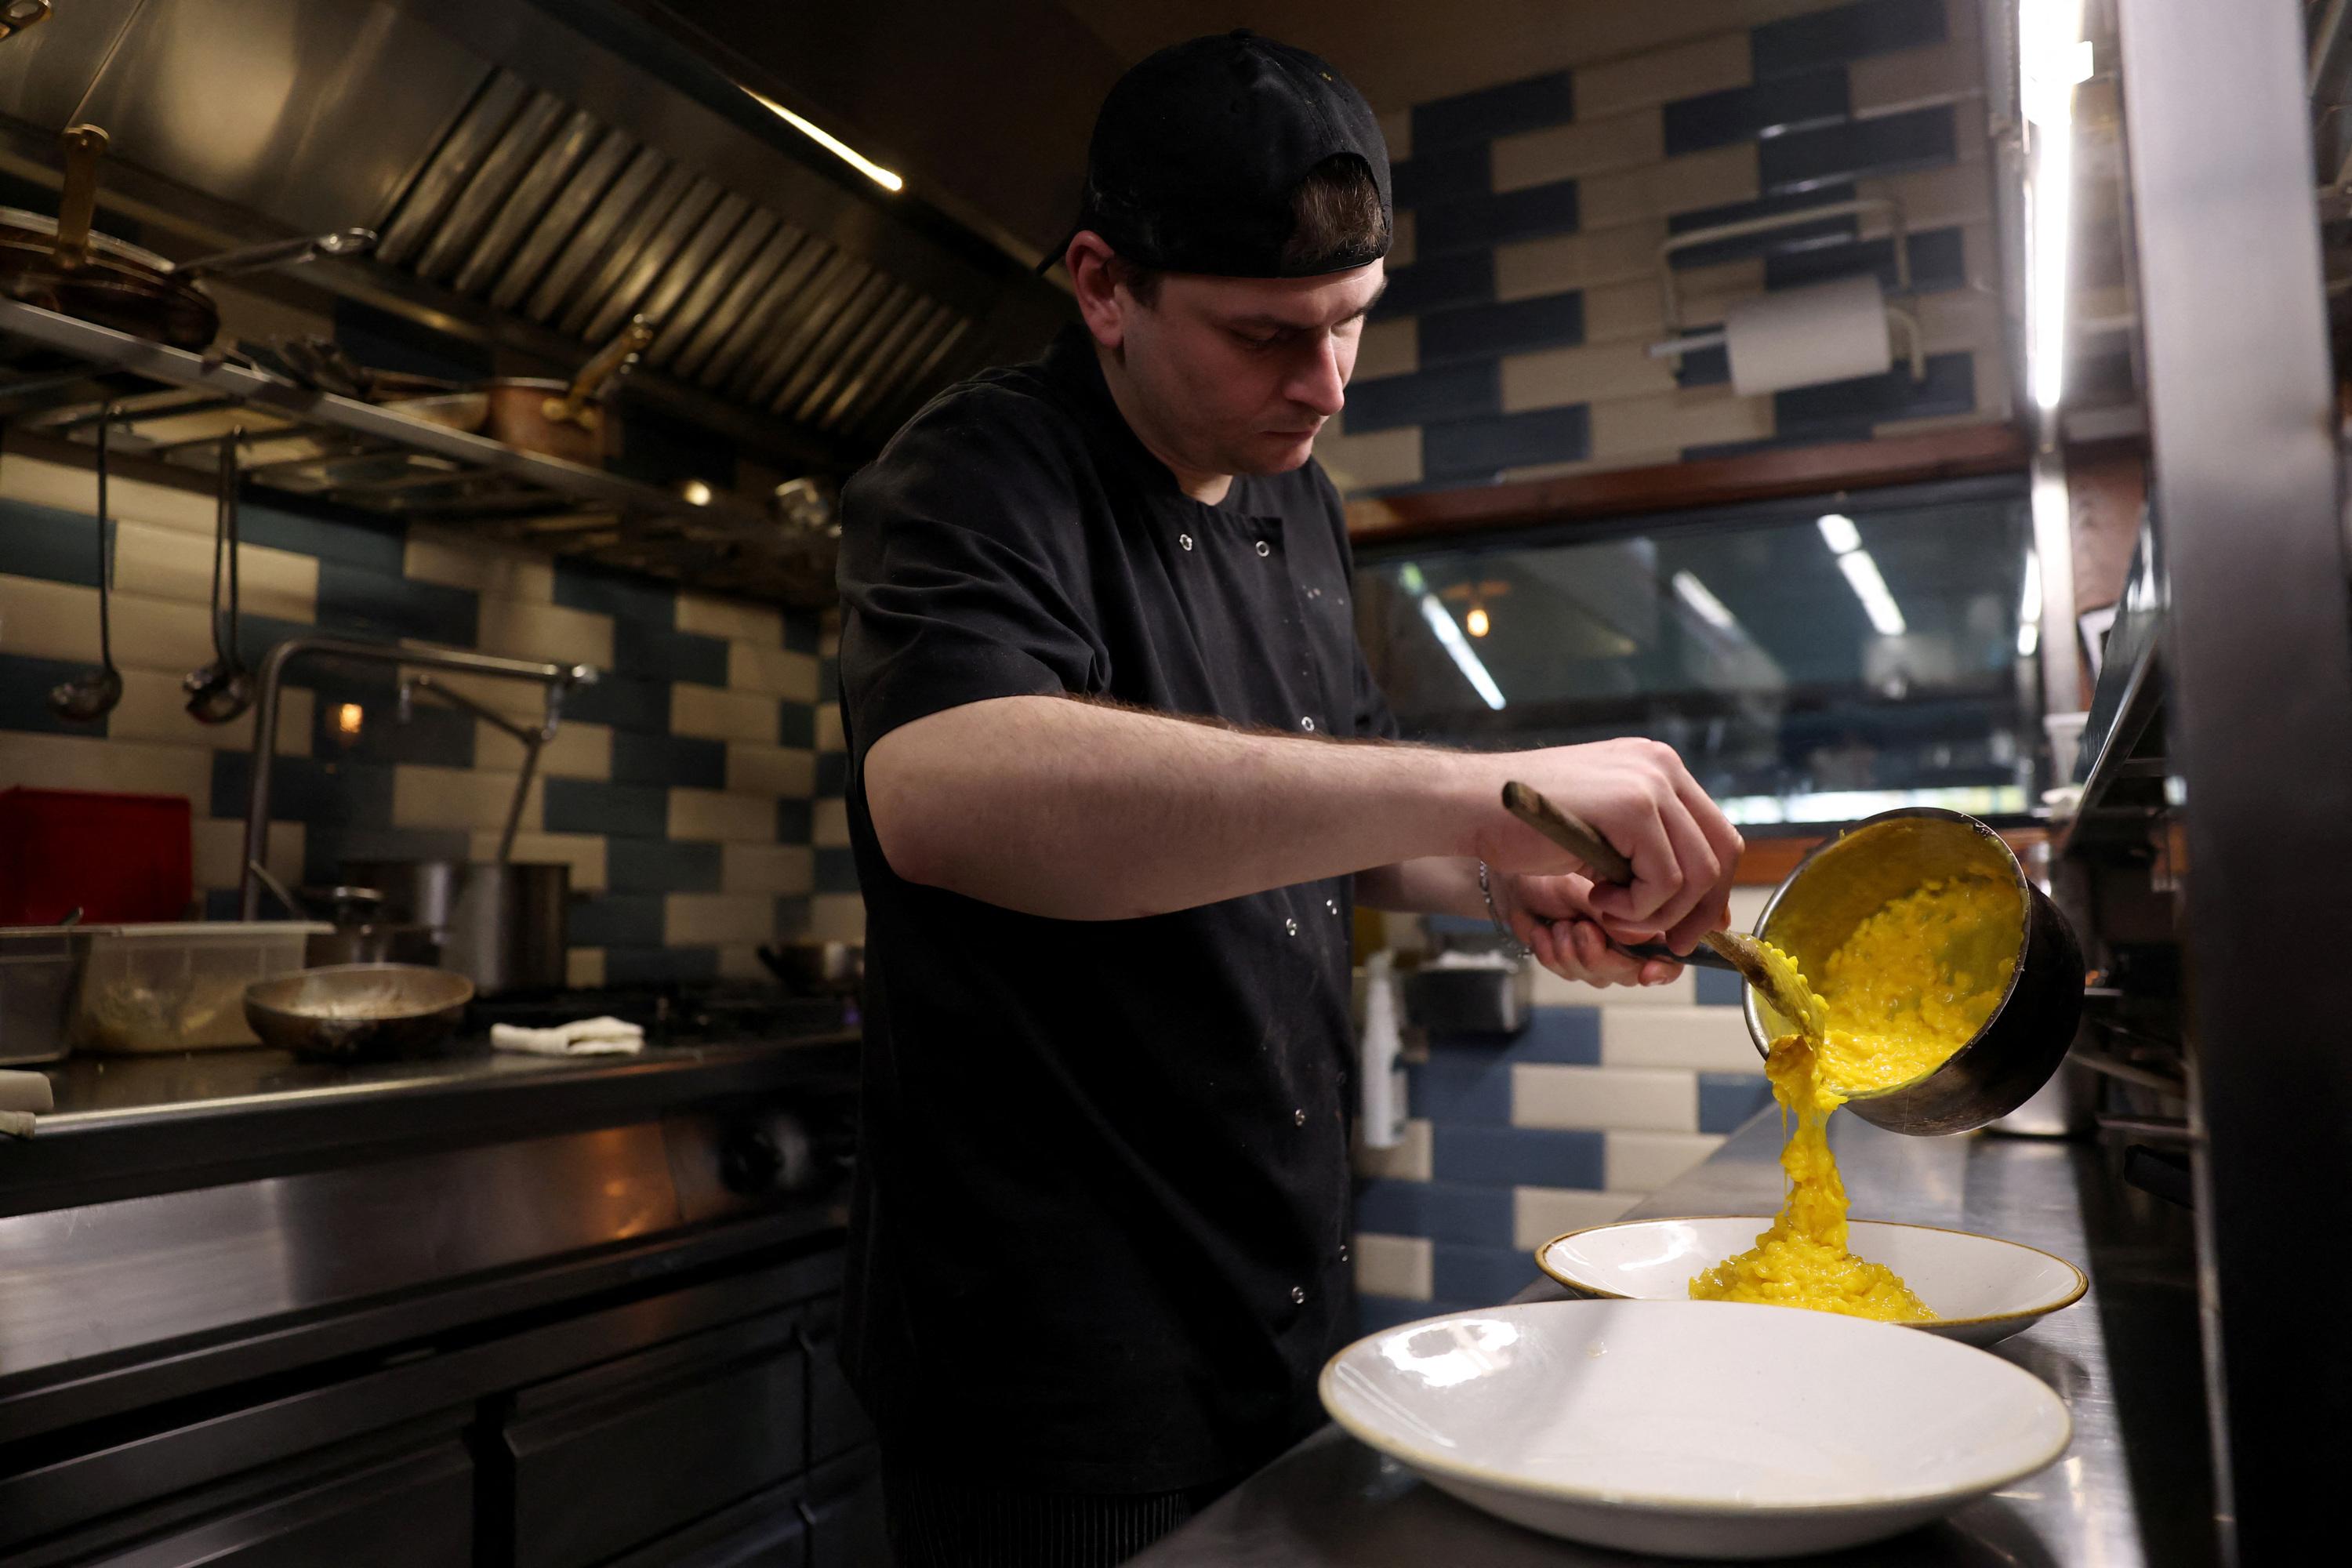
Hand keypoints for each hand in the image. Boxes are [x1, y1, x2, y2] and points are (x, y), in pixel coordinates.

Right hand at [1473, 739, 1742, 954]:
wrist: (1470, 804)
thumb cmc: (1522, 823)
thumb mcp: (1599, 832)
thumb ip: (1646, 851)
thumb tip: (1706, 905)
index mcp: (1659, 767)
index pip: (1718, 835)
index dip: (1714, 891)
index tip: (1689, 928)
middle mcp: (1662, 767)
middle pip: (1722, 854)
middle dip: (1699, 912)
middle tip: (1665, 944)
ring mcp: (1650, 782)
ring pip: (1696, 875)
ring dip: (1655, 915)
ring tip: (1610, 915)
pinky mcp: (1632, 806)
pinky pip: (1664, 881)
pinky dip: (1635, 908)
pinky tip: (1596, 899)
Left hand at [1495, 870, 1683, 988]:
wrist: (1512, 878)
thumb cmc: (1553, 871)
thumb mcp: (1582, 887)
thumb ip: (1615, 914)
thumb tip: (1645, 939)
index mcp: (1642, 912)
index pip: (1670, 949)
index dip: (1664, 965)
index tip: (1646, 972)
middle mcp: (1626, 938)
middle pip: (1633, 971)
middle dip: (1602, 955)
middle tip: (1579, 928)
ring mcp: (1599, 953)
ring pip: (1600, 977)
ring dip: (1572, 952)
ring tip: (1558, 924)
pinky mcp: (1570, 962)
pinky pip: (1568, 974)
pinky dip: (1551, 954)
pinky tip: (1541, 932)